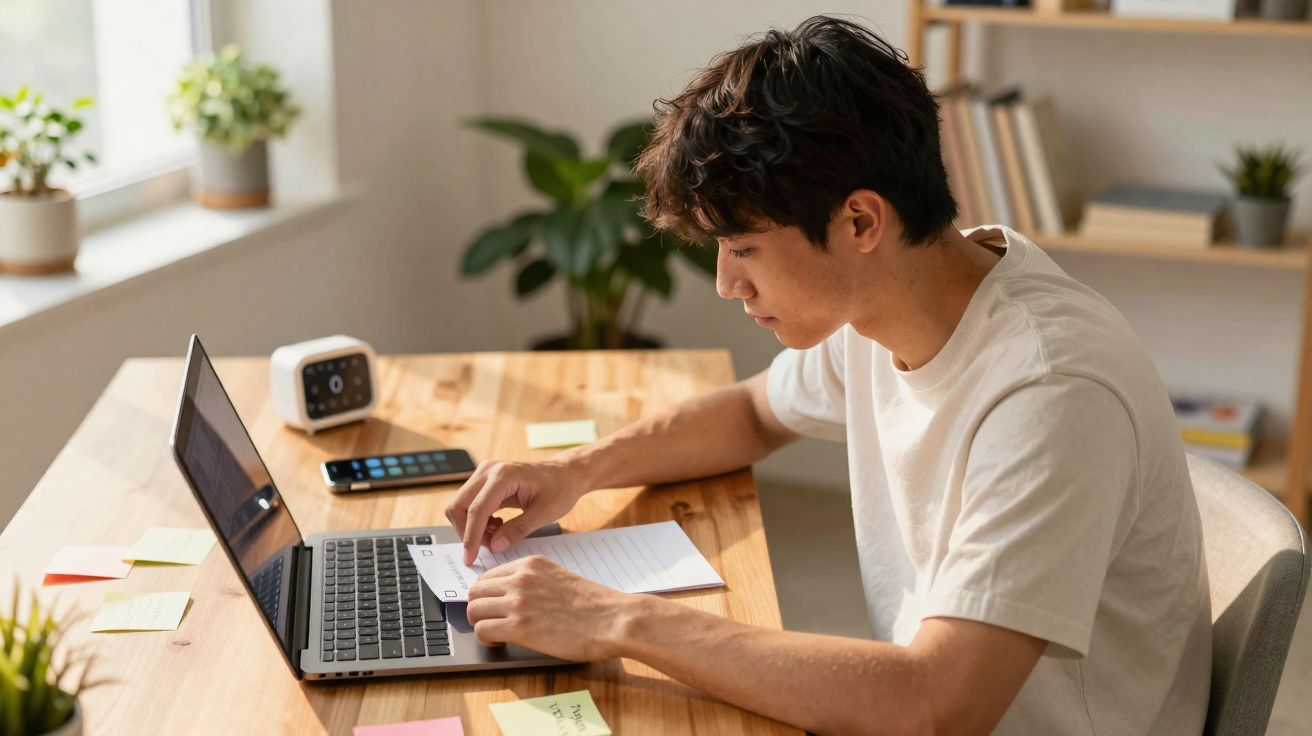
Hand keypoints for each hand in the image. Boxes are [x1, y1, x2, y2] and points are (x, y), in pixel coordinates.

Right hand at [444, 459, 587, 564]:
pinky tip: (497, 526)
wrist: (566, 473)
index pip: (477, 509)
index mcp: (504, 475)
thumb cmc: (560, 488)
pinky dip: (478, 521)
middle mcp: (489, 470)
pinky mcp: (485, 480)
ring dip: (472, 527)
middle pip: (459, 505)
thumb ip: (518, 530)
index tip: (470, 558)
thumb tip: (494, 546)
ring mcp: (485, 473)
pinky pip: (470, 504)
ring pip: (461, 506)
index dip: (471, 537)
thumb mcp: (545, 513)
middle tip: (489, 547)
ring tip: (497, 535)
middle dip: (468, 532)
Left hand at [465, 555, 635, 661]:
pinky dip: (487, 639)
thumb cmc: (595, 605)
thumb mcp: (559, 579)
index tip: (494, 607)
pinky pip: (482, 630)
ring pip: (474, 611)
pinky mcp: (519, 626)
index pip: (488, 576)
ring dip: (482, 625)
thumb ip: (535, 583)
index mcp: (531, 564)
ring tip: (499, 634)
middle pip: (475, 592)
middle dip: (480, 609)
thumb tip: (515, 597)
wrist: (614, 619)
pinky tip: (502, 642)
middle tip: (493, 622)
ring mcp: (518, 601)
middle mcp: (520, 578)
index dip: (488, 596)